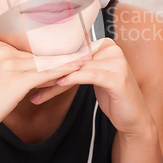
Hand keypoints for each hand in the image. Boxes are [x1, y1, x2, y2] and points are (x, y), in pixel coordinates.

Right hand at [0, 41, 83, 140]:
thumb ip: (14, 67)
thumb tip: (39, 67)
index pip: (31, 52)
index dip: (53, 54)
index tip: (71, 49)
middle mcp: (2, 51)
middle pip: (39, 56)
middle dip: (63, 56)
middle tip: (85, 51)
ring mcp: (8, 65)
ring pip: (44, 64)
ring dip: (67, 62)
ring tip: (85, 59)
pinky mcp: (14, 80)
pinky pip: (44, 75)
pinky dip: (61, 73)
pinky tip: (75, 71)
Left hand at [36, 38, 154, 135]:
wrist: (133, 117)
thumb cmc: (112, 96)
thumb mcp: (92, 77)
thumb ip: (76, 67)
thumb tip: (44, 64)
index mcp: (105, 44)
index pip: (72, 51)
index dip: (51, 62)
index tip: (30, 71)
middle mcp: (112, 48)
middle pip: (73, 59)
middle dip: (50, 73)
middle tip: (29, 83)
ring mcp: (117, 62)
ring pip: (77, 68)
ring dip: (55, 79)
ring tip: (37, 89)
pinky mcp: (118, 77)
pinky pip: (89, 75)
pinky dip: (71, 79)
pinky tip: (58, 84)